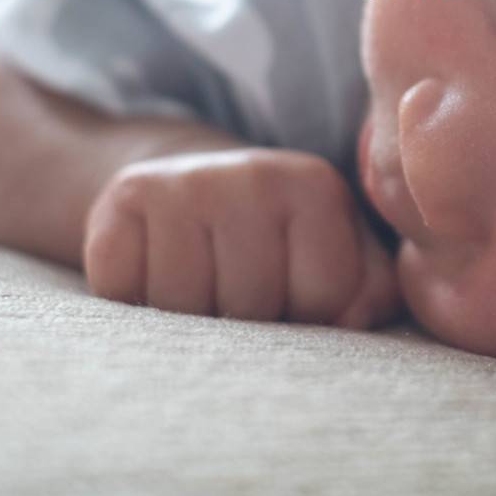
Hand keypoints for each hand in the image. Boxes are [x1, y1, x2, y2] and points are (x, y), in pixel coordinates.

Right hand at [83, 148, 400, 327]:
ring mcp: (186, 180)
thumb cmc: (277, 242)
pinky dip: (133, 300)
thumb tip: (356, 317)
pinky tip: (154, 272)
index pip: (324, 297)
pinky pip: (124, 290)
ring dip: (187, 320)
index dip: (306, 318)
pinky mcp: (127, 196)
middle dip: (245, 323)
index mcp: (316, 187)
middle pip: (250, 304)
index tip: (292, 296)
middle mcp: (254, 172)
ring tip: (199, 284)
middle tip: (237, 293)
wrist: (191, 185)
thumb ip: (371, 290)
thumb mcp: (340, 257)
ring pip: (183, 307)